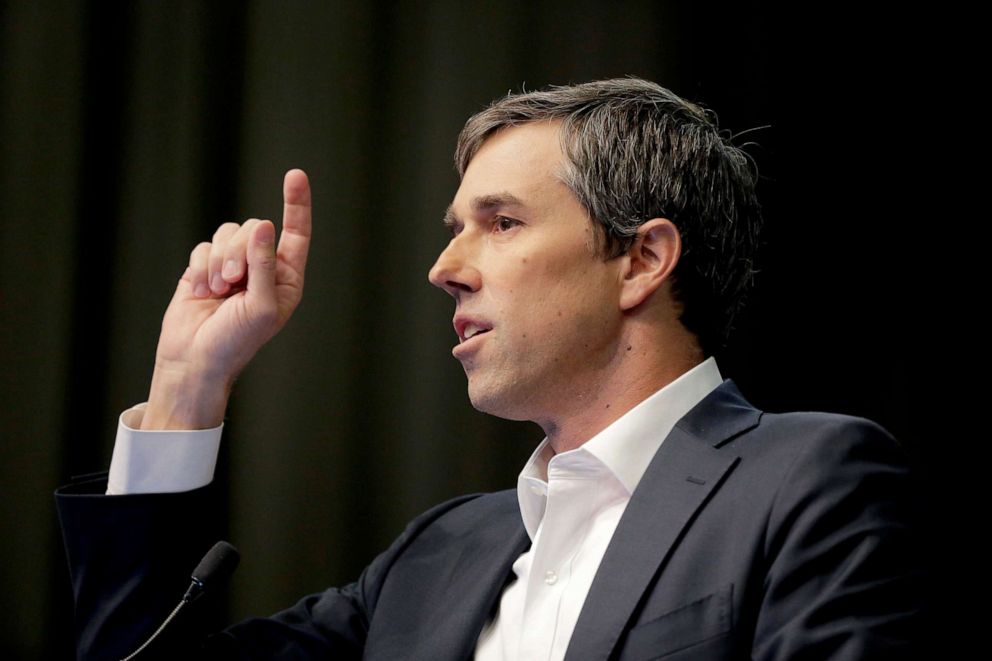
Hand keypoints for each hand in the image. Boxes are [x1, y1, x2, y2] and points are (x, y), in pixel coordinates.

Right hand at [141, 169, 311, 428]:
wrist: (194, 361)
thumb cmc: (235, 342)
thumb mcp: (261, 307)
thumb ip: (263, 265)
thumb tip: (263, 225)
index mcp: (286, 278)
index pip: (297, 233)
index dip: (297, 204)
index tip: (294, 175)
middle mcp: (263, 268)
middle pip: (255, 228)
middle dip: (240, 251)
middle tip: (232, 283)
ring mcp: (234, 266)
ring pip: (228, 233)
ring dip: (220, 261)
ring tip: (217, 291)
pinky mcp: (205, 268)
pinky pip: (204, 246)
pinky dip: (201, 267)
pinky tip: (201, 292)